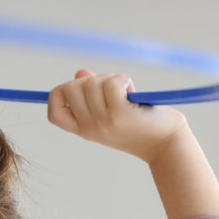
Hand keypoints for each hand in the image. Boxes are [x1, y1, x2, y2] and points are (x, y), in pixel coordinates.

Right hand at [47, 69, 187, 162]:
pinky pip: (112, 83)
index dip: (59, 95)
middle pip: (70, 88)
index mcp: (83, 130)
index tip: (79, 91)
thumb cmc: (139, 125)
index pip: (53, 113)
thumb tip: (80, 73)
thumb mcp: (110, 112)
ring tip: (125, 91)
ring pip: (92, 83)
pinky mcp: (120, 114)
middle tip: (109, 89)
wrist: (165, 144)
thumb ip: (92, 94)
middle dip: (90, 80)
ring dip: (111, 78)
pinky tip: (132, 90)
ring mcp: (103, 122)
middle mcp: (89, 128)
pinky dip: (122, 79)